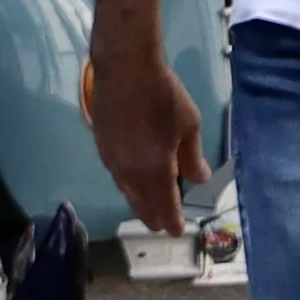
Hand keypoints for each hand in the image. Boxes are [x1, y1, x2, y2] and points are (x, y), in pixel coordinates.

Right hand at [87, 35, 207, 237]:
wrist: (124, 69)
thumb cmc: (163, 95)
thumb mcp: (188, 124)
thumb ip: (192, 157)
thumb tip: (198, 178)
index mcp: (155, 169)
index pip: (164, 204)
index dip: (171, 220)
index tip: (177, 231)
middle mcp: (130, 172)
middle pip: (141, 203)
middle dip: (153, 216)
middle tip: (162, 224)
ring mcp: (112, 160)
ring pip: (126, 191)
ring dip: (139, 202)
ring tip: (148, 208)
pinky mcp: (102, 147)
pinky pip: (117, 176)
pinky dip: (128, 185)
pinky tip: (133, 181)